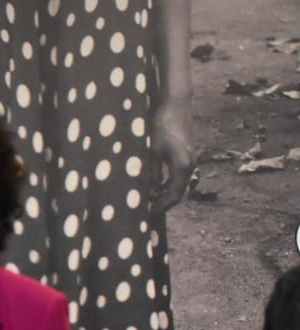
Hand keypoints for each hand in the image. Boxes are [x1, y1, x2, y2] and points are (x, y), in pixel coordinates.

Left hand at [149, 98, 193, 213]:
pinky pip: (180, 176)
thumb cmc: (162, 125)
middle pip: (179, 192)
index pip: (174, 195)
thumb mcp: (153, 150)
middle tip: (149, 211)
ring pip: (180, 184)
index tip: (150, 214)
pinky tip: (156, 186)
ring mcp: (191, 159)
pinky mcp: (188, 154)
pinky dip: (169, 184)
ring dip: (167, 194)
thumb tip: (150, 192)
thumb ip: (152, 172)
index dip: (162, 206)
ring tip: (151, 200)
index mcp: (182, 166)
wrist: (176, 105)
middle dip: (165, 203)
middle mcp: (190, 165)